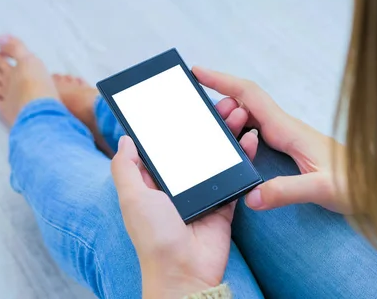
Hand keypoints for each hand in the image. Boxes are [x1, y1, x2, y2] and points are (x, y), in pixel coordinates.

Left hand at [111, 100, 257, 297]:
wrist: (185, 272)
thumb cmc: (154, 237)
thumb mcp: (132, 198)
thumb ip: (126, 168)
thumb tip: (125, 140)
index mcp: (155, 183)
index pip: (167, 146)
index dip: (176, 125)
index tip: (187, 103)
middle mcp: (180, 186)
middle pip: (196, 147)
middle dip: (209, 124)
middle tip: (222, 103)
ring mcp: (203, 193)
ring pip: (217, 157)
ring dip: (228, 135)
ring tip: (239, 114)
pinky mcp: (223, 203)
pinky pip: (235, 177)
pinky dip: (244, 158)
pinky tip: (250, 140)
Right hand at [193, 66, 350, 213]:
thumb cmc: (355, 184)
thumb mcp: (321, 189)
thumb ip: (286, 191)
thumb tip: (250, 196)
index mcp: (289, 130)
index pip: (250, 97)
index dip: (222, 82)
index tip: (198, 72)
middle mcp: (287, 127)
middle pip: (247, 101)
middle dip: (220, 99)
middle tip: (199, 114)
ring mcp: (289, 135)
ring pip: (252, 114)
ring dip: (230, 115)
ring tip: (212, 127)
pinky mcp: (291, 146)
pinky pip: (259, 128)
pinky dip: (241, 127)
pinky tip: (235, 139)